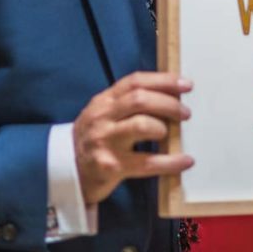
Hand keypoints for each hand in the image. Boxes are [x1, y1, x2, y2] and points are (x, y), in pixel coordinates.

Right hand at [73, 71, 193, 203]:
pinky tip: (185, 161)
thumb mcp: (104, 114)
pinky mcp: (111, 166)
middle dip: (168, 103)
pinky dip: (171, 162)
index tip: (186, 84)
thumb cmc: (94, 139)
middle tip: (185, 113)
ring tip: (173, 134)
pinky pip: (147, 162)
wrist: (66, 171)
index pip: (135, 82)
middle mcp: (102, 118)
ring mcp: (105, 141)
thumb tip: (170, 96)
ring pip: (142, 125)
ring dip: (164, 127)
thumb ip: (128, 103)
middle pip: (140, 100)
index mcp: (104, 101)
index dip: (163, 80)